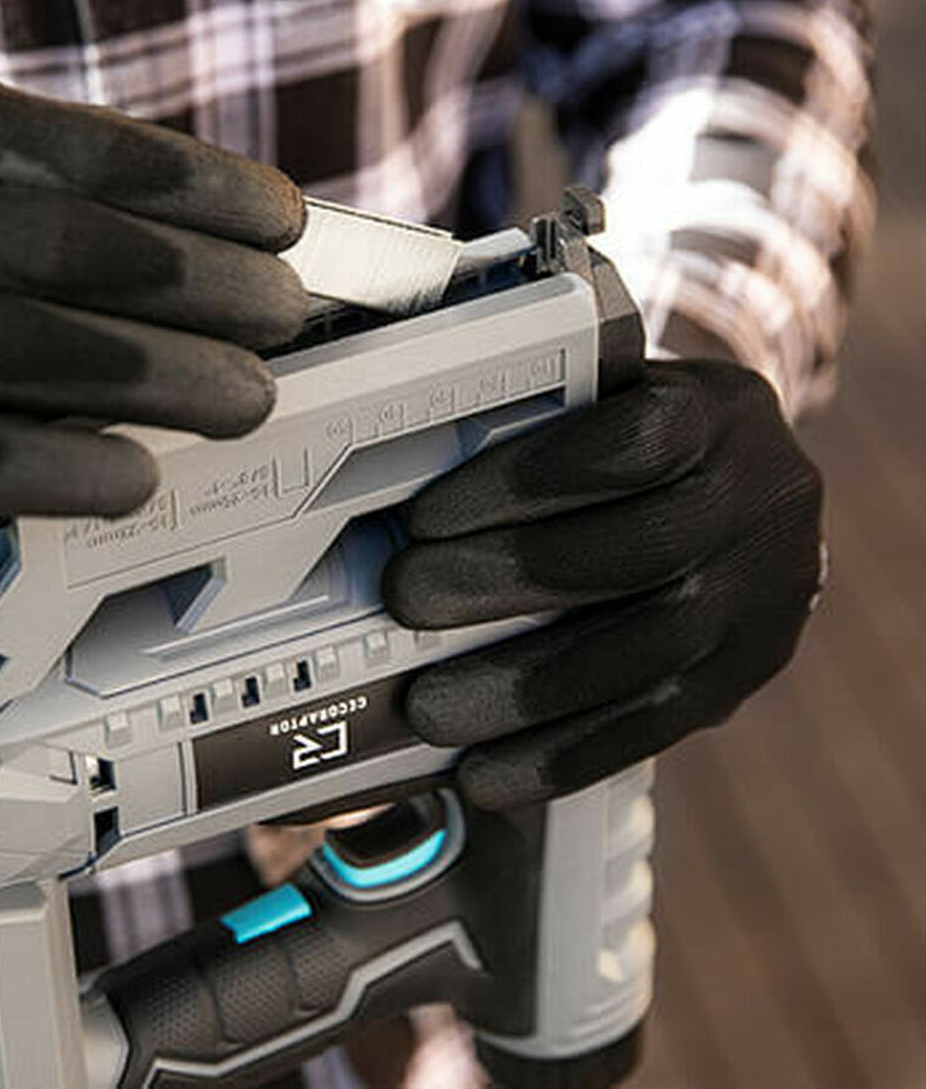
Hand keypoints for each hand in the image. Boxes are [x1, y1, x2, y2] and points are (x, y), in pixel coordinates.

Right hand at [0, 64, 306, 514]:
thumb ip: (10, 165)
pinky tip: (137, 477)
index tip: (281, 223)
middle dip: (217, 293)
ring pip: (49, 359)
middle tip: (283, 318)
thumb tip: (173, 217)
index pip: (95, 151)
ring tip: (248, 397)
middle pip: (93, 258)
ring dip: (174, 384)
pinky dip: (68, 471)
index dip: (212, 192)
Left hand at [383, 361, 823, 808]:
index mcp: (717, 417)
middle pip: (636, 553)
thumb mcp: (614, 398)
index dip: (522, 483)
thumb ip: (542, 421)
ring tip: (431, 706)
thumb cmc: (647, 442)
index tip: (428, 514)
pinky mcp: (741, 678)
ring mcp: (762, 603)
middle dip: (505, 581)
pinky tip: (489, 773)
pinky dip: (561, 756)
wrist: (750, 490)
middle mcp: (759, 506)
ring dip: (523, 690)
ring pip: (643, 657)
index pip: (627, 445)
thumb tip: (412, 471)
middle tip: (409, 598)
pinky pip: (652, 728)